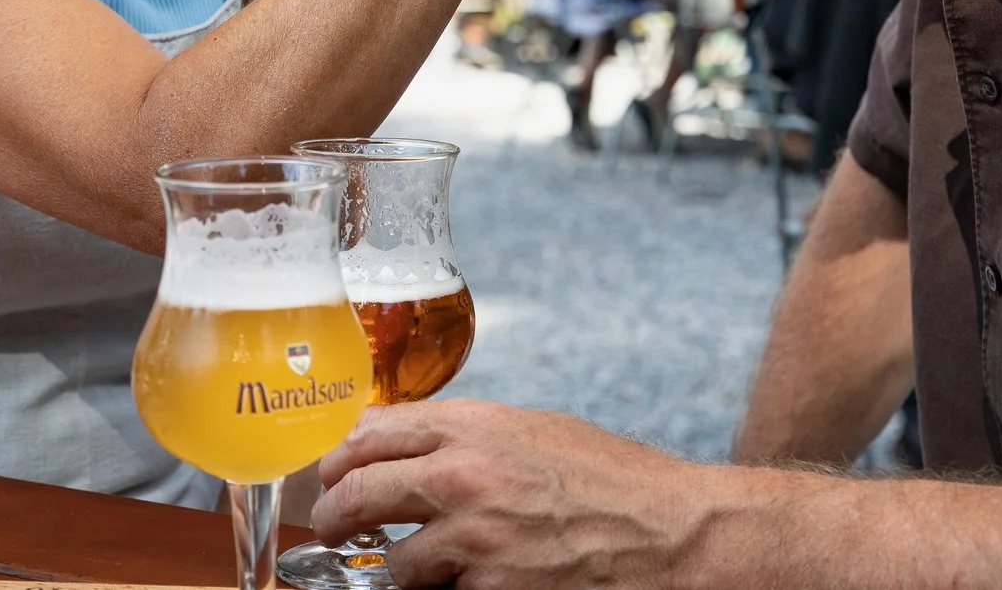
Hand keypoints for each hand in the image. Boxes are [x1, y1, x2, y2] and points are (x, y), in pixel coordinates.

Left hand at [314, 400, 707, 589]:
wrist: (671, 533)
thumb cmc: (614, 483)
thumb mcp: (536, 432)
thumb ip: (468, 435)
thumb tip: (404, 443)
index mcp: (474, 427)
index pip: (368, 434)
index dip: (338, 460)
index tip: (331, 476)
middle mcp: (463, 475)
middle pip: (355, 495)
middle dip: (335, 517)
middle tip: (333, 529)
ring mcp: (472, 538)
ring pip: (395, 564)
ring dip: (410, 572)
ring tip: (443, 569)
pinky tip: (489, 584)